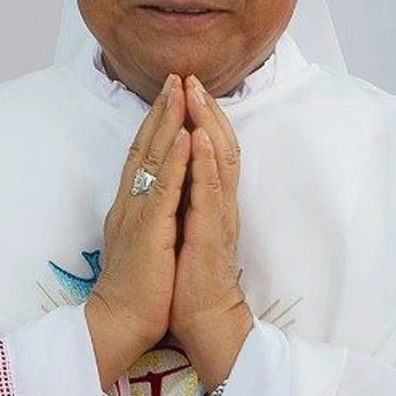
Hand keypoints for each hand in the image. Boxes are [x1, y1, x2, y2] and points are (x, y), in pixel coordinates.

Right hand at [86, 74, 189, 389]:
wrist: (117, 323)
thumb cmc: (135, 288)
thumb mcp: (142, 241)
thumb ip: (146, 214)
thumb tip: (157, 196)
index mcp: (131, 205)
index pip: (143, 156)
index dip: (155, 124)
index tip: (169, 96)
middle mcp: (130, 202)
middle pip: (146, 146)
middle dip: (162, 110)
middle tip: (175, 77)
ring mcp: (137, 213)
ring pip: (154, 158)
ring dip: (168, 122)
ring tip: (180, 91)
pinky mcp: (148, 230)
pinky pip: (165, 188)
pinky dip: (176, 159)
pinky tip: (186, 135)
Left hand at [170, 76, 251, 387]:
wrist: (202, 318)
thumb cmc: (188, 276)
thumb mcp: (184, 227)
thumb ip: (187, 198)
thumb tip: (176, 171)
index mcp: (208, 199)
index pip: (208, 149)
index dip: (199, 117)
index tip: (186, 87)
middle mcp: (217, 202)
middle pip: (218, 145)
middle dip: (204, 109)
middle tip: (192, 77)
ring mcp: (218, 216)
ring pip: (219, 161)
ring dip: (209, 125)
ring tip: (198, 95)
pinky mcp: (213, 234)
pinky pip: (211, 193)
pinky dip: (208, 164)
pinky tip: (204, 140)